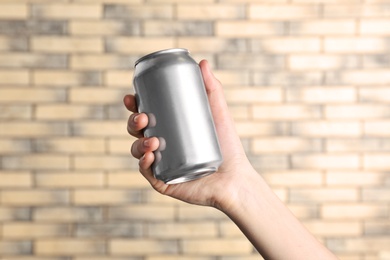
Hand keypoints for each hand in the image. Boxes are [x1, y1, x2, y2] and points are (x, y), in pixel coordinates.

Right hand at [123, 60, 252, 208]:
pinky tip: (149, 157)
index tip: (131, 97)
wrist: (235, 177)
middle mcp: (162, 146)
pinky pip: (148, 173)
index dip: (134, 106)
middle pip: (138, 131)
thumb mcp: (219, 112)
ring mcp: (162, 164)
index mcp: (169, 129)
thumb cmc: (228, 146)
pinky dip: (144, 164)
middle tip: (143, 116)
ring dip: (138, 143)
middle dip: (133, 122)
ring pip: (138, 151)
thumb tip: (202, 62)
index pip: (145, 115)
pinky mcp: (164, 181)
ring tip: (153, 140)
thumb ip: (212, 87)